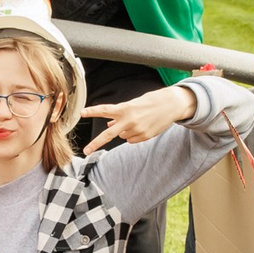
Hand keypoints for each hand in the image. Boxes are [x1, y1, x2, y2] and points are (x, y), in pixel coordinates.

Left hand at [80, 85, 198, 151]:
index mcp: (125, 108)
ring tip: (138, 121)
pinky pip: (132, 140)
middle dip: (96, 143)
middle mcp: (129, 120)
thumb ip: (120, 114)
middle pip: (108, 134)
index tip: (82, 112)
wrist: (172, 105)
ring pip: (122, 136)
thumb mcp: (134, 104)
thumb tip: (109, 124)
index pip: (105, 109)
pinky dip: (134, 135)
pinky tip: (143, 126)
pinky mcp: (144, 137)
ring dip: (125, 131)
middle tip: (86, 150)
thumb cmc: (151, 101)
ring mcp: (137, 130)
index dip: (93, 111)